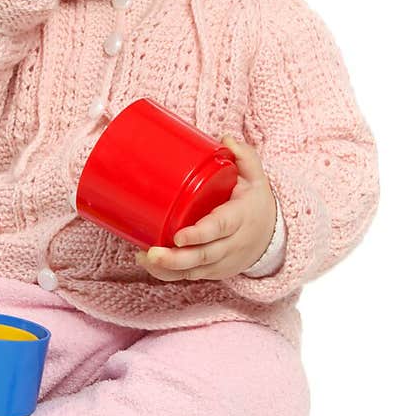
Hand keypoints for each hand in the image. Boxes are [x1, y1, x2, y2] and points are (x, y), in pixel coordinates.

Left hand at [134, 136, 277, 281]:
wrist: (272, 237)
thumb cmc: (254, 203)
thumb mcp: (256, 179)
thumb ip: (244, 157)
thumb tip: (225, 139)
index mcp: (240, 219)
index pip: (220, 229)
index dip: (200, 235)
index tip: (179, 236)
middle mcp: (232, 244)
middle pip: (204, 256)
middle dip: (176, 259)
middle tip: (151, 253)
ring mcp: (222, 261)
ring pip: (194, 270)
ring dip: (167, 269)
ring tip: (143, 258)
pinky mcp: (212, 271)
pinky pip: (189, 276)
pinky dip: (168, 274)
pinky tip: (148, 263)